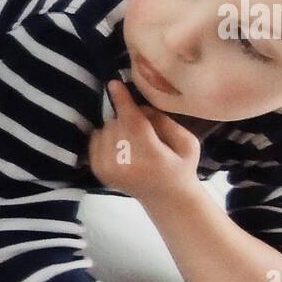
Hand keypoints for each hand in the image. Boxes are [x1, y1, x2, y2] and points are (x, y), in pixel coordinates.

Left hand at [88, 79, 199, 203]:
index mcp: (150, 156)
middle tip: (143, 128)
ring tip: (133, 140)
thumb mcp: (186, 142)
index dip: (122, 101)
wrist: (165, 198)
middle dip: (127, 117)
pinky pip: (95, 139)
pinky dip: (105, 136)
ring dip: (116, 127)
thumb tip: (138, 106)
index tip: (113, 83)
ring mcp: (108, 169)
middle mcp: (125, 164)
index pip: (132, 122)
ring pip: (104, 129)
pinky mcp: (98, 171)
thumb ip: (164, 121)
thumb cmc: (180, 167)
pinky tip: (120, 144)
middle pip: (117, 123)